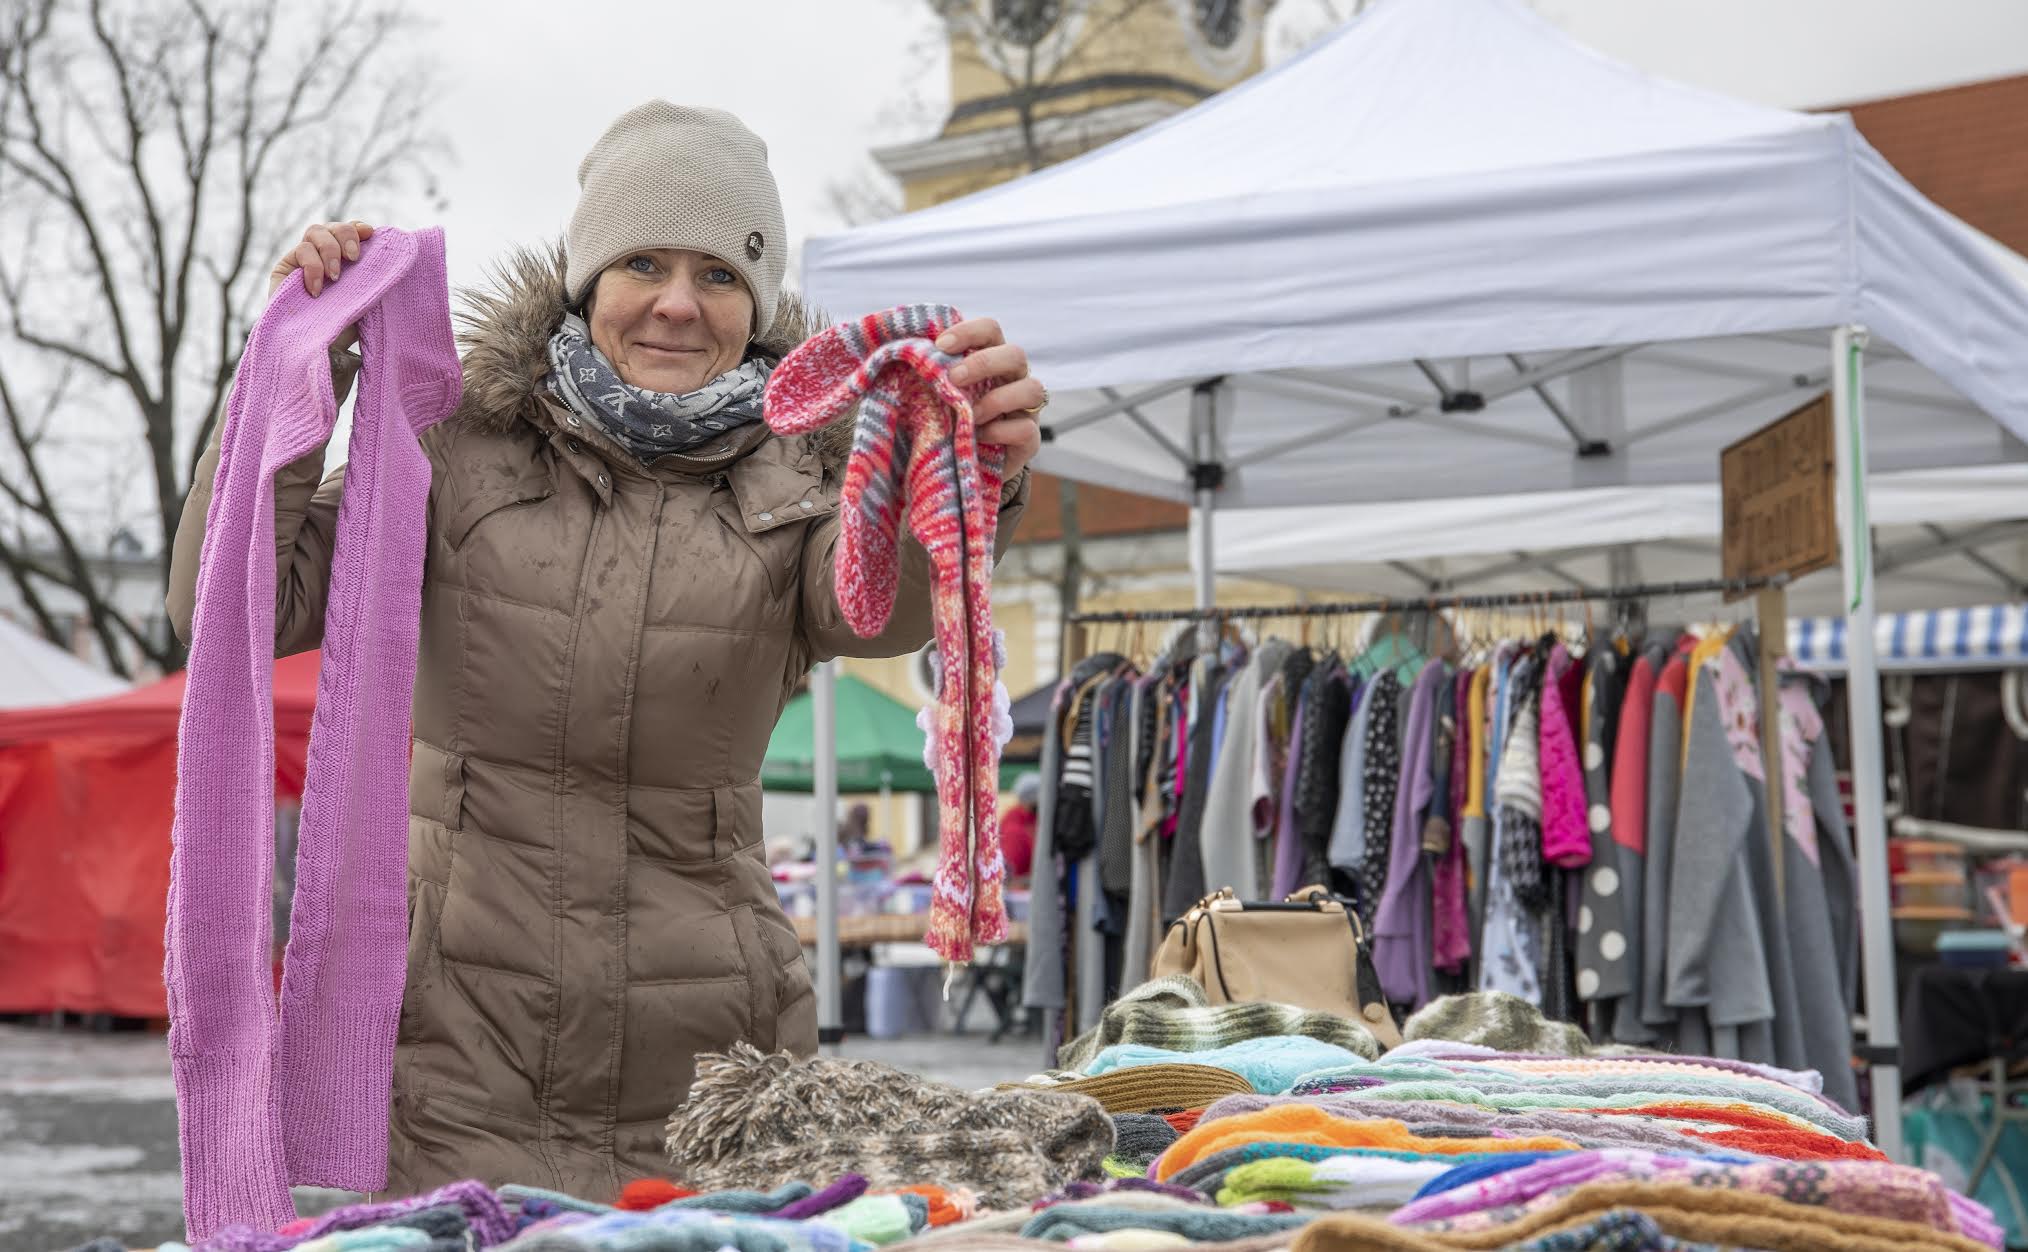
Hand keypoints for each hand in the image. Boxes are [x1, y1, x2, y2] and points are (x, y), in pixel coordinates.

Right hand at [268, 220, 375, 350]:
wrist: (320, 350)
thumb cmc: (347, 326)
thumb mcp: (367, 298)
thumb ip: (374, 276)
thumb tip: (392, 257)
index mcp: (347, 258)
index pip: (352, 230)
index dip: (358, 228)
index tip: (370, 234)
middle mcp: (325, 254)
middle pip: (333, 227)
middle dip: (346, 236)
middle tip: (353, 258)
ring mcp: (304, 259)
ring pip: (315, 232)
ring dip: (329, 250)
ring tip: (335, 278)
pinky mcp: (285, 268)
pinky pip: (300, 252)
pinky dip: (312, 267)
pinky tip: (317, 289)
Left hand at [936, 317, 1043, 480]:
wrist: (962, 465)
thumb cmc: (945, 421)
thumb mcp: (934, 394)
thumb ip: (926, 371)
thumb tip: (897, 348)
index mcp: (991, 359)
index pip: (991, 330)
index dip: (969, 332)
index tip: (941, 345)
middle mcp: (1013, 379)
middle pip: (1016, 354)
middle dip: (984, 363)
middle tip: (953, 378)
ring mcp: (1026, 410)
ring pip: (1033, 389)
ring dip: (997, 399)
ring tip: (969, 415)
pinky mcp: (1029, 441)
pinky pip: (1026, 429)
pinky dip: (1000, 431)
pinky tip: (977, 437)